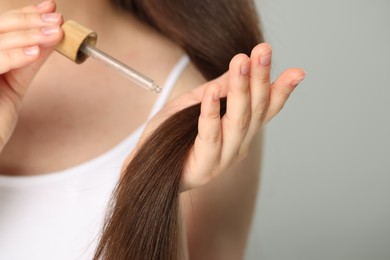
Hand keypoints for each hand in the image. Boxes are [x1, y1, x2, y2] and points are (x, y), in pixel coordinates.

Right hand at [0, 0, 62, 151]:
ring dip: (29, 34)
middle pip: (0, 26)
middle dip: (31, 20)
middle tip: (57, 20)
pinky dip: (14, 55)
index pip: (4, 25)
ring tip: (55, 33)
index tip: (52, 9)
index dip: (27, 14)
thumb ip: (30, 61)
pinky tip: (35, 52)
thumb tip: (54, 39)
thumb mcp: (16, 83)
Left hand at [127, 43, 304, 190]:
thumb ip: (216, 90)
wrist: (146, 167)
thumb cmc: (170, 135)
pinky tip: (211, 92)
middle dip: (260, 78)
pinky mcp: (205, 166)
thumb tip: (238, 66)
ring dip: (241, 90)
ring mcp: (224, 158)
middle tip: (263, 50)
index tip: (297, 71)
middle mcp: (239, 145)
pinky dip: (211, 112)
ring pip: (238, 120)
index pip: (265, 110)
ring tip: (241, 62)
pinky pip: (210, 135)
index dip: (281, 91)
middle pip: (255, 110)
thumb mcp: (194, 105)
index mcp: (240, 132)